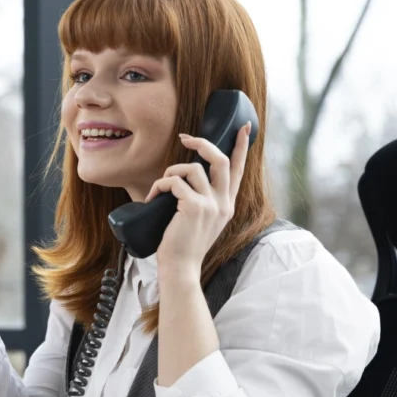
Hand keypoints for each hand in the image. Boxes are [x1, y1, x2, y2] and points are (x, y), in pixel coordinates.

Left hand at [144, 121, 251, 275]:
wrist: (180, 268)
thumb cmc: (183, 245)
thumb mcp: (200, 221)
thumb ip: (201, 201)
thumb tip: (184, 180)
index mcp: (227, 205)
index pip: (239, 170)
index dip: (242, 147)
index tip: (244, 128)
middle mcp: (223, 203)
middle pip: (221, 159)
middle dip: (202, 143)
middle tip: (185, 138)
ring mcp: (211, 205)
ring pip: (192, 168)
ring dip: (171, 171)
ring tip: (160, 186)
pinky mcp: (194, 207)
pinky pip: (174, 182)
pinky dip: (159, 185)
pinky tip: (151, 198)